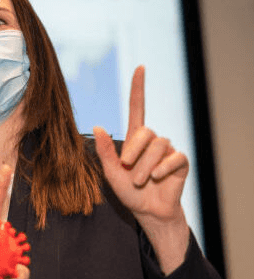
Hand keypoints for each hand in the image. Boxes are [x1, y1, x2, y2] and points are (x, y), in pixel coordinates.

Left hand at [93, 66, 189, 271]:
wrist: (147, 211)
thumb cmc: (128, 192)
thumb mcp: (111, 173)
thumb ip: (105, 152)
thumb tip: (97, 126)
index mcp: (134, 140)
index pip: (137, 108)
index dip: (138, 88)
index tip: (140, 67)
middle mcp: (152, 140)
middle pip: (146, 132)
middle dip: (134, 152)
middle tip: (128, 169)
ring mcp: (168, 150)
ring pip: (158, 145)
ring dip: (146, 166)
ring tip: (141, 180)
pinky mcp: (180, 162)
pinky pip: (173, 157)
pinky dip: (162, 169)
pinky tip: (157, 178)